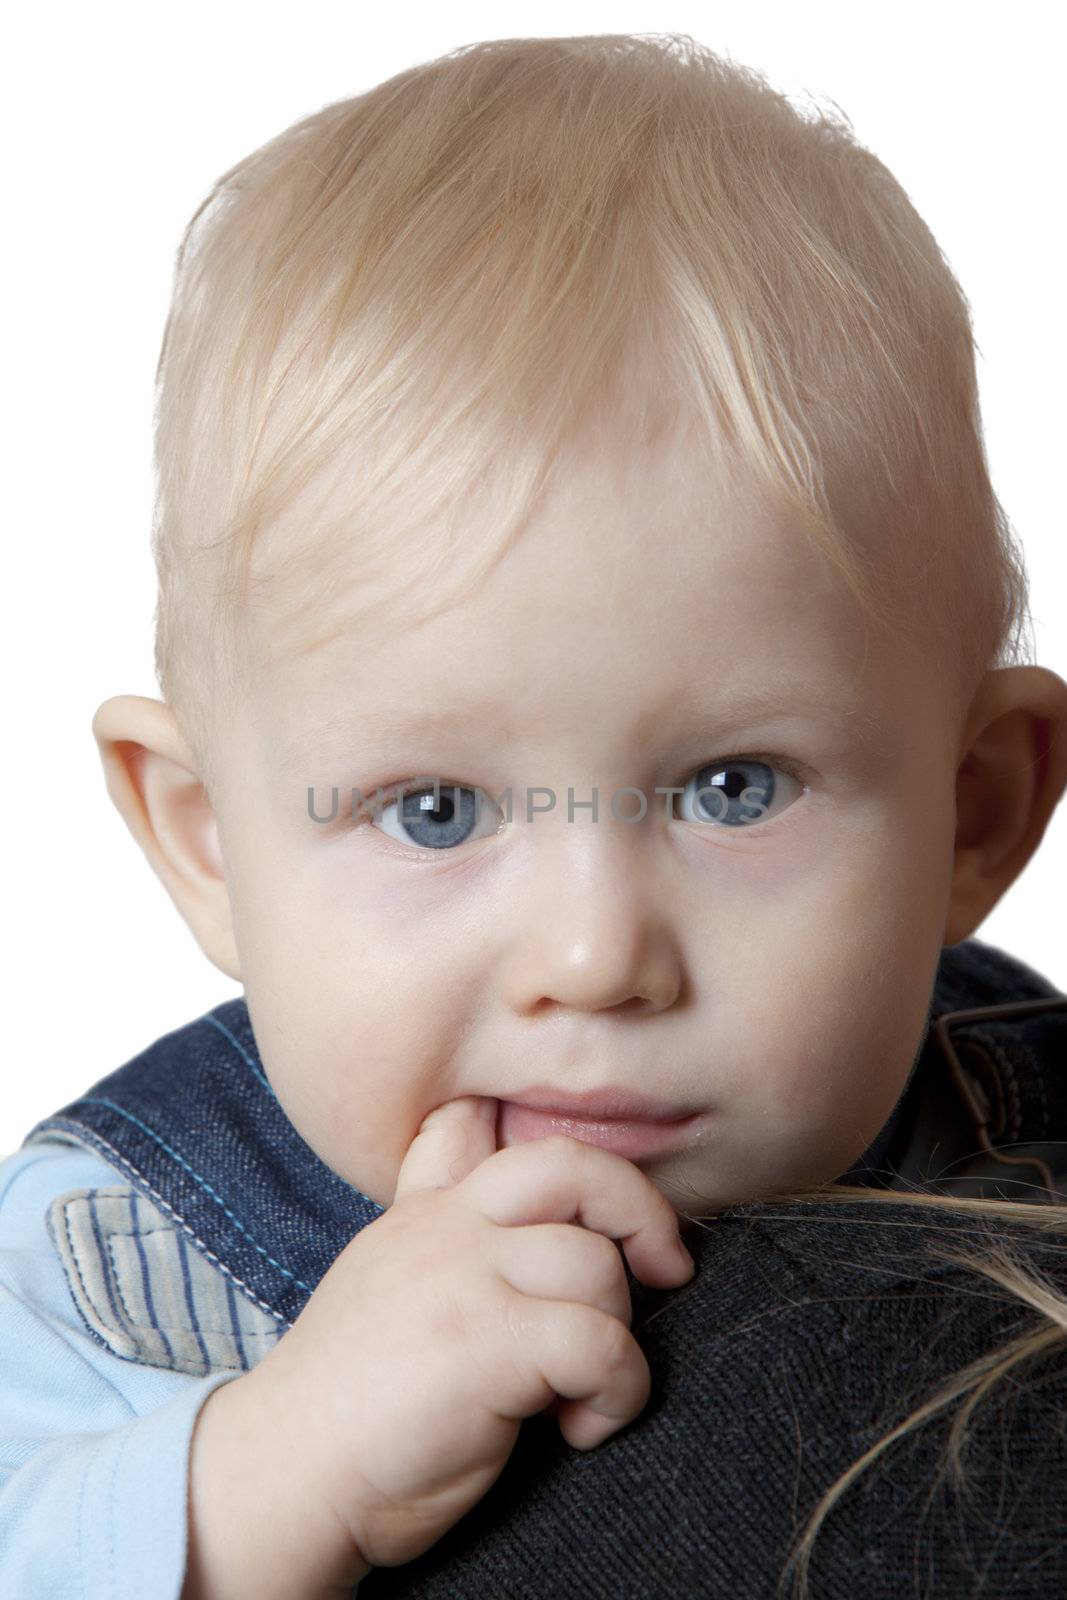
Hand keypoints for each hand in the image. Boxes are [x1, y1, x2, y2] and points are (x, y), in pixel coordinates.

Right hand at [234, 1096, 695, 1574]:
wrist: (288, 1474)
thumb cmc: (351, 1403)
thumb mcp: (387, 1285)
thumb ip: (441, 1239)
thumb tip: (529, 1228)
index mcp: (423, 1214)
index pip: (477, 1122)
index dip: (555, 1150)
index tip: (596, 1217)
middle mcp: (444, 1227)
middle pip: (571, 1166)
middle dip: (639, 1209)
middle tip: (664, 1268)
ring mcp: (462, 1275)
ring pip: (597, 1263)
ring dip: (620, 1335)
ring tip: (584, 1393)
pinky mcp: (485, 1340)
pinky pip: (600, 1342)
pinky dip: (619, 1388)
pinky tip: (581, 1425)